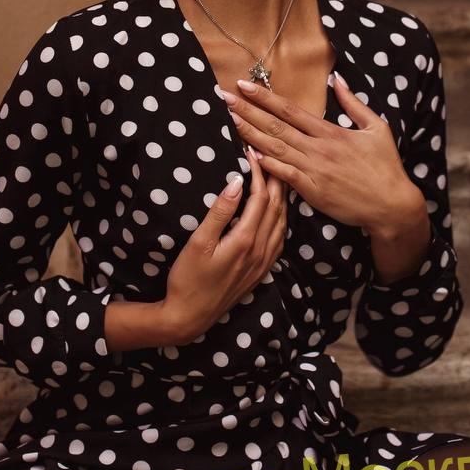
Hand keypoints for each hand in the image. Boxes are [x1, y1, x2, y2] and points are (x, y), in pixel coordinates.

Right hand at [161, 148, 288, 345]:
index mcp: (246, 240)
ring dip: (281, 196)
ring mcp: (263, 262)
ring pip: (282, 221)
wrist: (189, 317)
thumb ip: (219, 212)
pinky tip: (276, 210)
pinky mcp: (260, 270)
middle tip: (268, 156)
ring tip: (275, 175)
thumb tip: (236, 181)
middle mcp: (261, 250)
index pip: (261, 197)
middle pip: (277, 207)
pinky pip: (279, 237)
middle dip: (275, 178)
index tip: (251, 151)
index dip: (259, 171)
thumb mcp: (199, 243)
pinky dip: (281, 217)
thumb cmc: (188, 279)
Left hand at [219, 74, 423, 236]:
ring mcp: (314, 171)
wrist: (393, 206)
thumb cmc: (386, 167)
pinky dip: (266, 165)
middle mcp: (319, 149)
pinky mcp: (314, 192)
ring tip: (229, 120)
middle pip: (276, 126)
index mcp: (331, 132)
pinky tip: (249, 154)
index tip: (244, 85)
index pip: (291, 110)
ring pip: (275, 149)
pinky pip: (285, 176)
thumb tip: (336, 79)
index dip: (265, 97)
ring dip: (250, 134)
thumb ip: (353, 104)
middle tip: (224, 97)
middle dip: (248, 111)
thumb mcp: (376, 128)